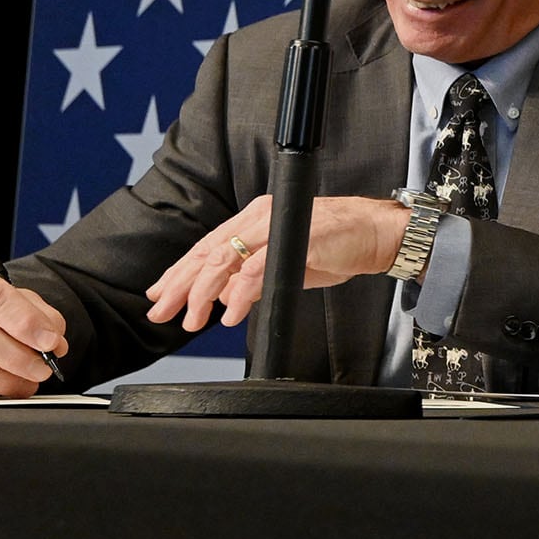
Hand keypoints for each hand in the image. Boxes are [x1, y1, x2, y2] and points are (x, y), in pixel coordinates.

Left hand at [144, 195, 408, 331]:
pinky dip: (239, 295)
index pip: (208, 247)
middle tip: (161, 311)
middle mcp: (259, 218)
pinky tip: (230, 314)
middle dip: (180, 285)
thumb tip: (224, 297)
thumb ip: (254, 277)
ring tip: (193, 319)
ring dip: (203, 293)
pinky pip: (256, 270)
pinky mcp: (294, 241)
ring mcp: (276, 227)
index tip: (161, 295)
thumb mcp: (286, 265)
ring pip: (225, 260)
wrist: (376, 234)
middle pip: (208, 253)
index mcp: (255, 220)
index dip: (180, 272)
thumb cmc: (338, 246)